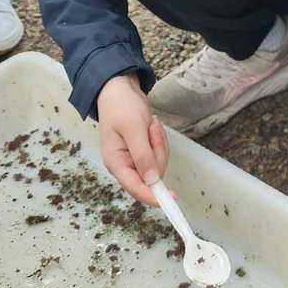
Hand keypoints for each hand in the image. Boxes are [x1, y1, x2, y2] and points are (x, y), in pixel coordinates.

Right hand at [96, 73, 168, 205]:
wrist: (119, 89)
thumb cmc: (121, 107)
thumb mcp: (134, 129)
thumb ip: (143, 156)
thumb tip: (152, 181)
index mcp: (116, 163)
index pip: (136, 188)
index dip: (154, 196)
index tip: (172, 198)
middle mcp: (124, 165)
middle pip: (152, 175)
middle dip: (158, 152)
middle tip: (152, 129)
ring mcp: (134, 159)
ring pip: (158, 164)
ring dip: (159, 143)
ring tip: (150, 125)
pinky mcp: (142, 151)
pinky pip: (159, 153)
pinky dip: (159, 140)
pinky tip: (151, 126)